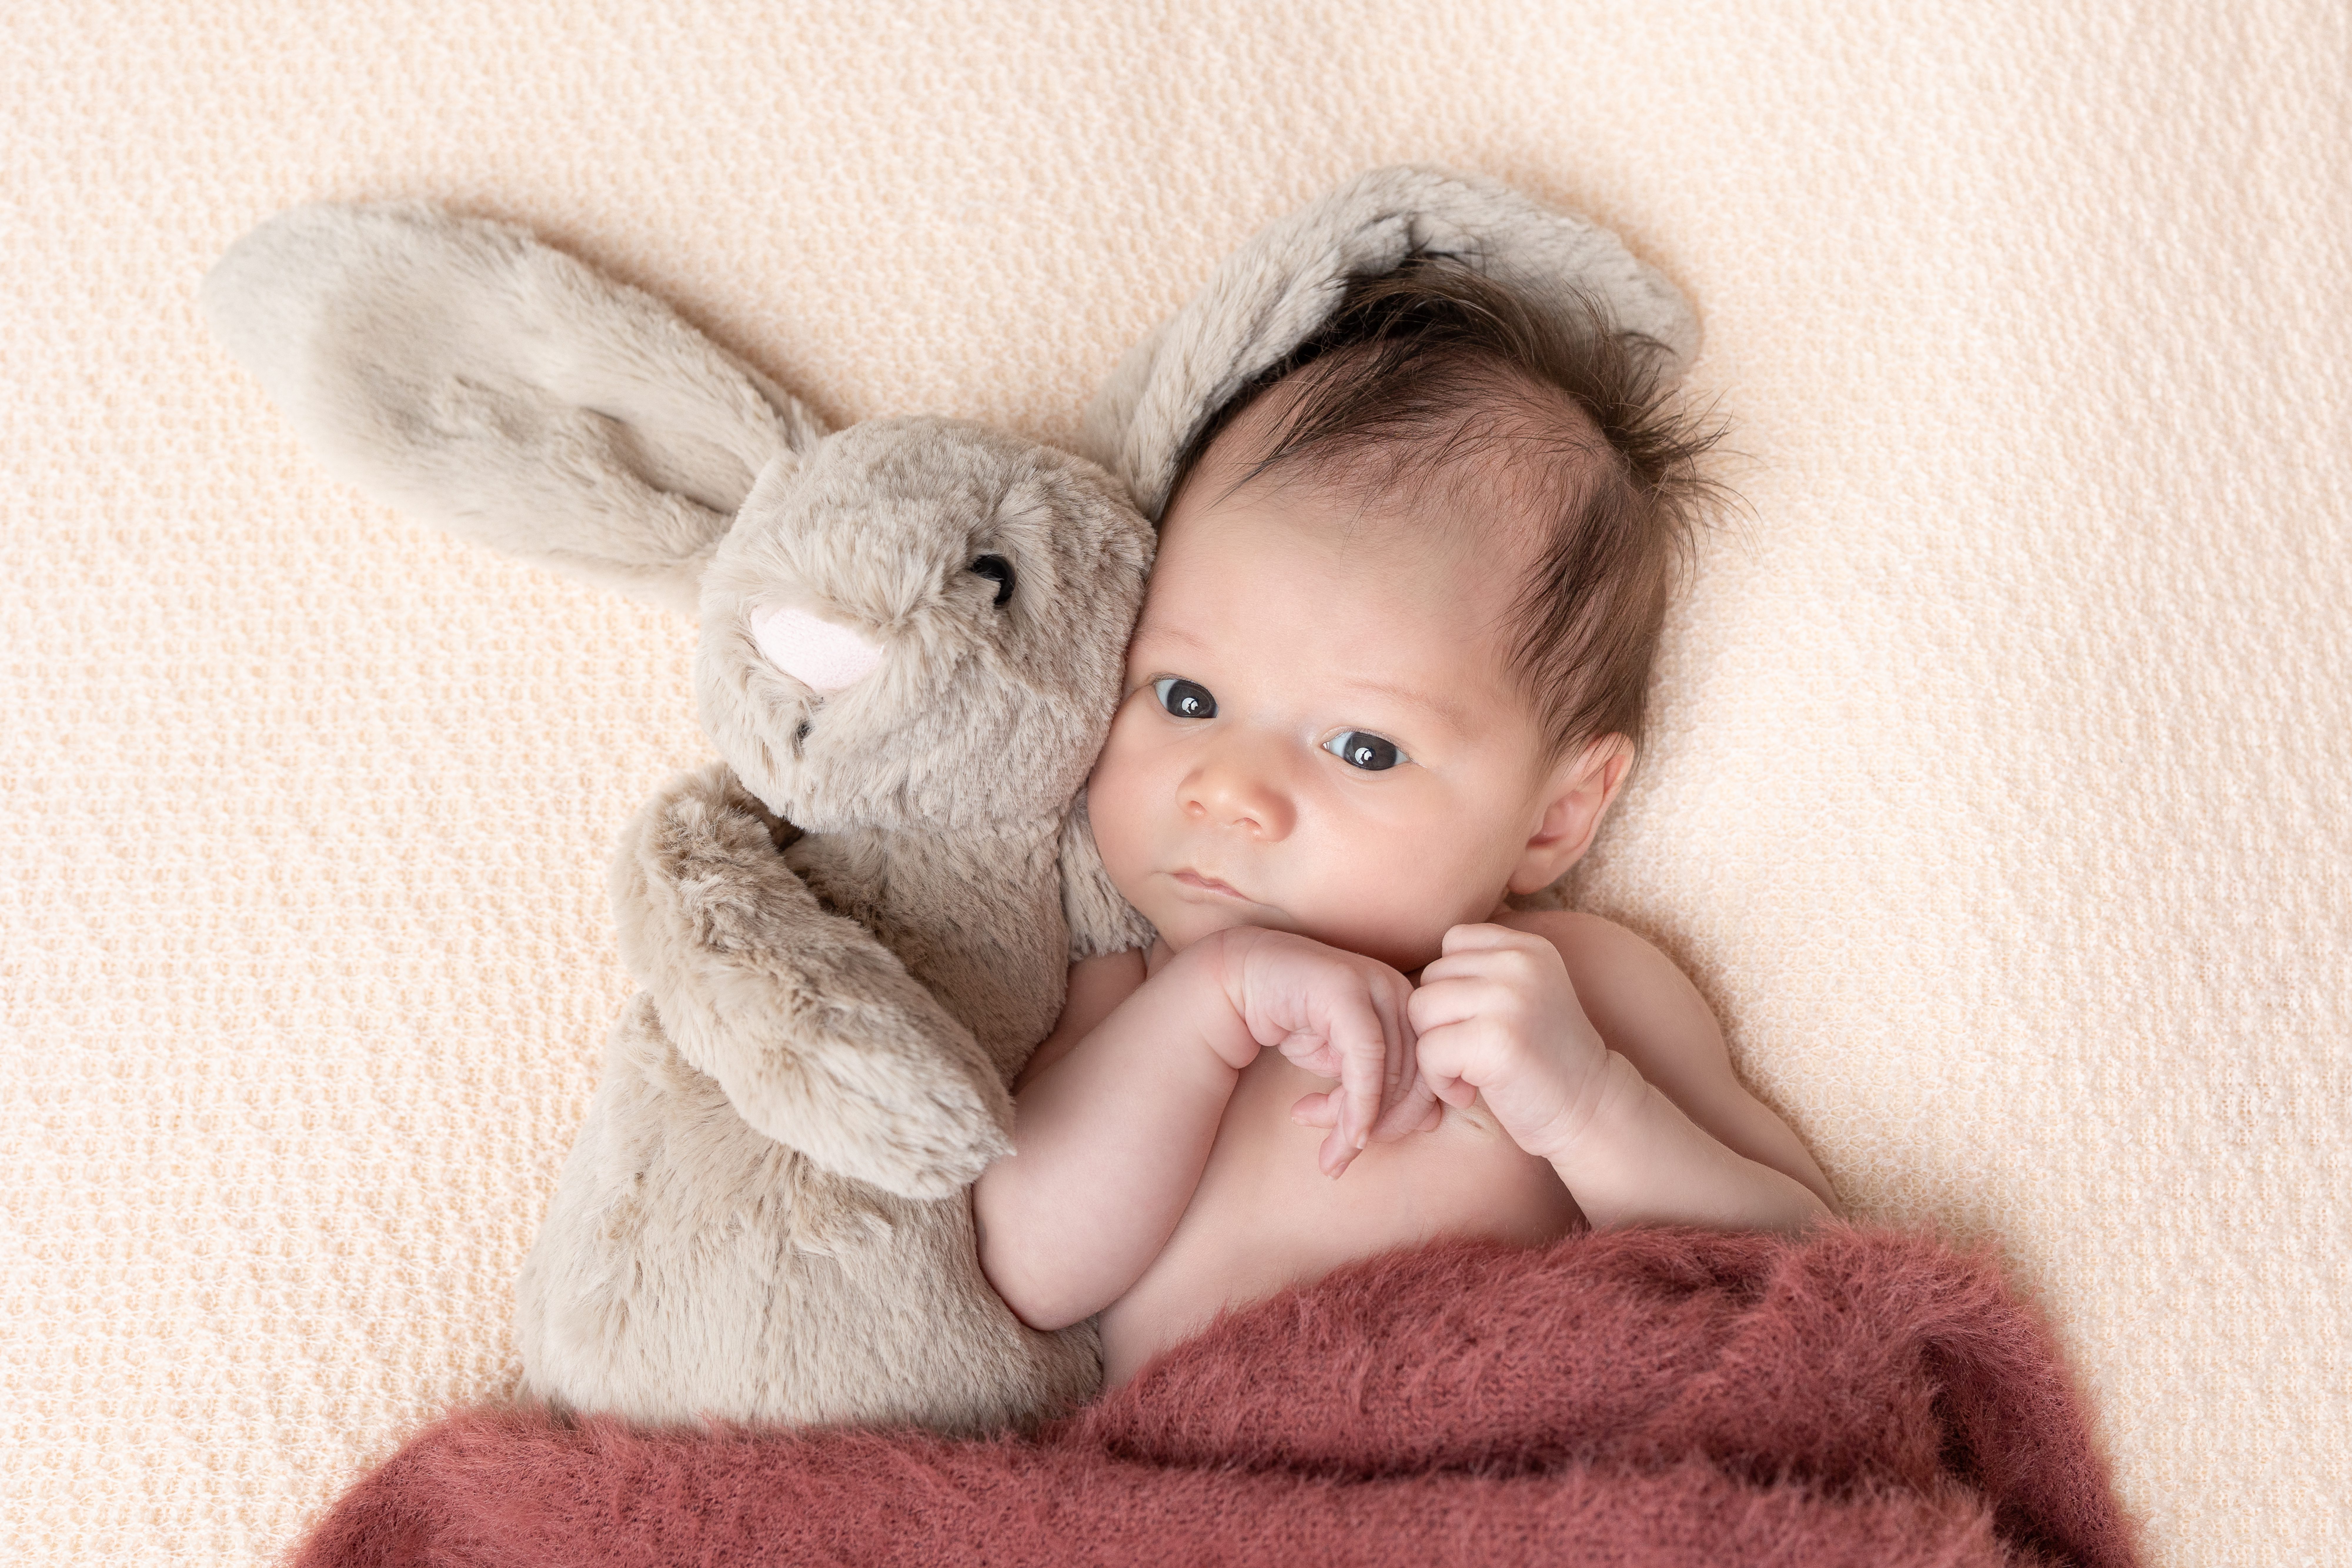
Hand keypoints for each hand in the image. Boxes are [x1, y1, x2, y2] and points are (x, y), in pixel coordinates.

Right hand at [1209, 929, 1422, 1176]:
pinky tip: (1343, 1133)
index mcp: (1410, 1009)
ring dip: (1354, 1124)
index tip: (1372, 1143)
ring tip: (1321, 1142)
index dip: (1408, 1120)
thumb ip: (1385, 1087)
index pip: (1430, 1076)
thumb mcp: (1347, 1065)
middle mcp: (1401, 993)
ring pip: (1389, 1075)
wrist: (1243, 981)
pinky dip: (1359, 1105)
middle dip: (1380, 1128)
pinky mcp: (1346, 990)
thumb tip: (1431, 1122)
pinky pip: (1366, 1058)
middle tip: (1341, 1154)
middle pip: (1414, 1080)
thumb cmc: (1298, 1022)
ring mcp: (1376, 986)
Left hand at [1401, 923, 1615, 1161]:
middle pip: (1430, 977)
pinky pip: (1428, 1050)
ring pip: (1421, 1010)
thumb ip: (1480, 970)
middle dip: (1440, 1022)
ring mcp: (1510, 998)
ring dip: (1434, 1050)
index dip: (1452, 987)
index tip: (1478, 1022)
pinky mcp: (1496, 1040)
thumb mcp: (1520, 994)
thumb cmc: (1541, 1058)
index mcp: (1527, 946)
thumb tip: (1413, 967)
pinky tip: (1469, 1092)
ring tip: (1470, 1071)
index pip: (1453, 942)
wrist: (1588, 1110)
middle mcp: (1520, 962)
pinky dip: (1439, 1080)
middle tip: (1475, 1054)